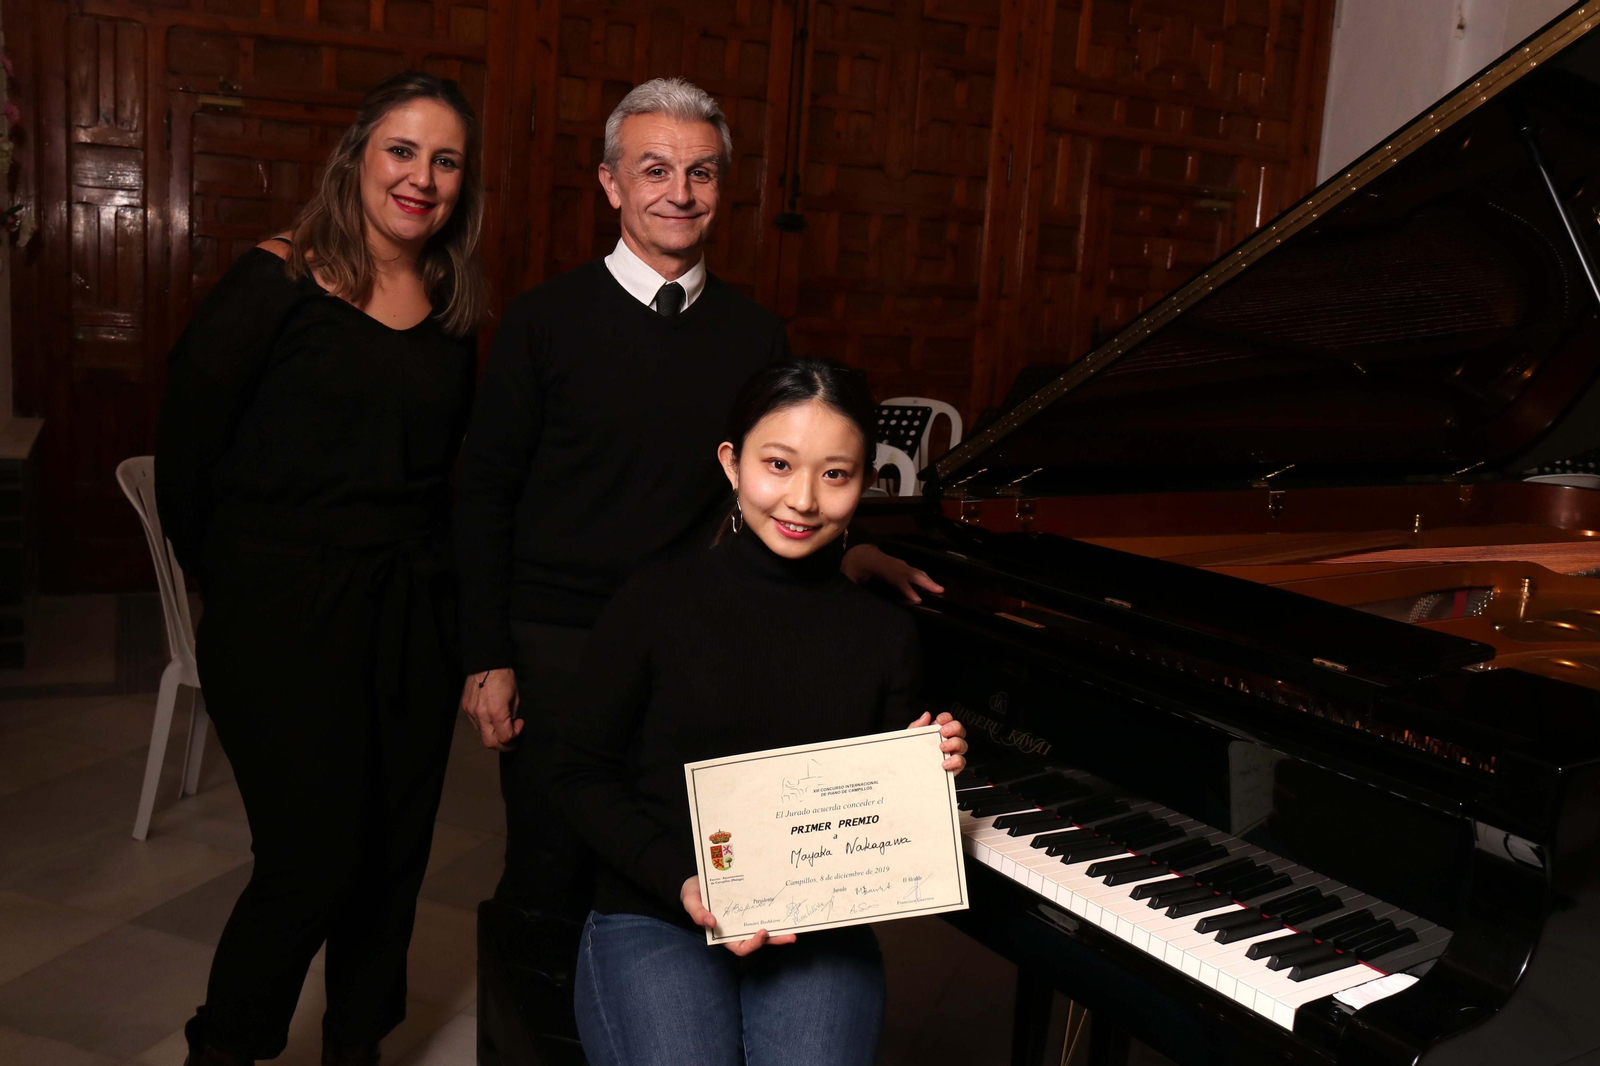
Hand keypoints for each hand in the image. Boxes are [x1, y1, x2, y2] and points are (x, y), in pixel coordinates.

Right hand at [460, 668, 521, 751]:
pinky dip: (484, 724)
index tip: (519, 724)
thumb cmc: (504, 678)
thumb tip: (512, 726)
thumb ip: (512, 715)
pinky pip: (475, 723)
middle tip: (510, 739)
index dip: (515, 735)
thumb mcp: (515, 697)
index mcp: (496, 712)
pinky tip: (491, 716)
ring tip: (501, 724)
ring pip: (482, 733)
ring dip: (493, 733)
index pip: (505, 737)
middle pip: (490, 743)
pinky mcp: (466, 708)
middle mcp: (482, 715)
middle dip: (502, 744)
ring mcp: (471, 712)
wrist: (486, 663)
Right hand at [681, 877, 796, 955]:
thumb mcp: (690, 901)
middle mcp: (737, 927)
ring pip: (765, 926)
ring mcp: (746, 916)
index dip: (753, 943)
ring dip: (780, 928)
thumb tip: (711, 923)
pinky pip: (764, 910)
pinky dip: (774, 910)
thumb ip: (697, 913)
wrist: (698, 878)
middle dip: (776, 940)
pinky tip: (785, 905)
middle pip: (759, 939)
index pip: (741, 947)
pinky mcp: (751, 903)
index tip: (763, 932)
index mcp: (724, 933)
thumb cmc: (693, 893)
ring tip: (796, 925)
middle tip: (791, 936)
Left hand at [841, 544, 944, 603]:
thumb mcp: (848, 575)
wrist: (858, 553)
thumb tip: (855, 595)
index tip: (917, 599)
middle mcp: (890, 563)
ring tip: (939, 589)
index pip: (895, 578)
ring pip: (913, 571)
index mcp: (877, 565)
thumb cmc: (852, 567)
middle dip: (924, 581)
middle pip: (909, 572)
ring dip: (927, 580)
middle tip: (939, 590)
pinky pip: (913, 572)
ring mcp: (896, 563)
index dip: (906, 588)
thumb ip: (853, 584)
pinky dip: (923, 578)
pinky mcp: (899, 566)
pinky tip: (929, 584)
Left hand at [909, 710, 967, 772]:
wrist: (907, 776)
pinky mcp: (953, 768)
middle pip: (959, 730)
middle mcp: (947, 742)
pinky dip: (955, 761)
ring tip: (942, 747)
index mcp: (936, 734)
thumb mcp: (909, 740)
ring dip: (954, 743)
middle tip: (943, 732)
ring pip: (963, 745)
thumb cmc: (909, 757)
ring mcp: (951, 755)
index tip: (940, 720)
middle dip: (954, 728)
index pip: (948, 721)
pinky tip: (945, 763)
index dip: (946, 718)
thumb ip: (917, 727)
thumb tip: (926, 716)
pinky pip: (961, 762)